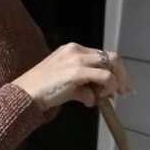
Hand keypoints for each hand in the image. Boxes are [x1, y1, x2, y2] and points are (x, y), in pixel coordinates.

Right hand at [12, 44, 134, 110]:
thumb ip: (83, 89)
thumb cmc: (43, 91)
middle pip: (111, 56)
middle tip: (124, 91)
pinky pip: (104, 76)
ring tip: (112, 95)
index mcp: (73, 50)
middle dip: (122, 74)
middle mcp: (77, 50)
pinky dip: (108, 87)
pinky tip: (100, 98)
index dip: (116, 70)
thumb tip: (95, 99)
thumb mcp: (67, 87)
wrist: (25, 94)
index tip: (120, 86)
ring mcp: (77, 59)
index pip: (103, 55)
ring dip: (116, 81)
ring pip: (111, 63)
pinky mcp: (76, 71)